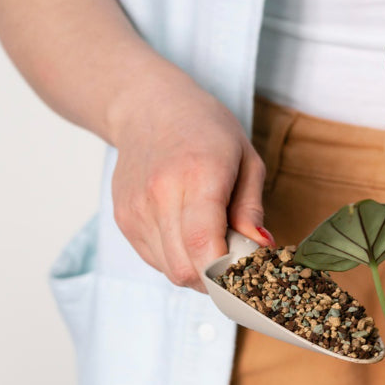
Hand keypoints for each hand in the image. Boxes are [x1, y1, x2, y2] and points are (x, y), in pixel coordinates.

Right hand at [108, 69, 271, 289]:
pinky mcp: (124, 219)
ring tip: (210, 241)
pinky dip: (177, 258)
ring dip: (197, 269)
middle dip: (216, 278)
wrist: (147, 107)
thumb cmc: (204, 129)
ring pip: (171, 271)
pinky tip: (186, 232)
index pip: (203, 245)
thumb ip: (251, 207)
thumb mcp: (245, 158)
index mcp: (197, 175)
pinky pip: (155, 260)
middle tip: (234, 259)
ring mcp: (137, 210)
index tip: (247, 274)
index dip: (226, 274)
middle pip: (186, 269)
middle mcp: (159, 195)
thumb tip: (260, 247)